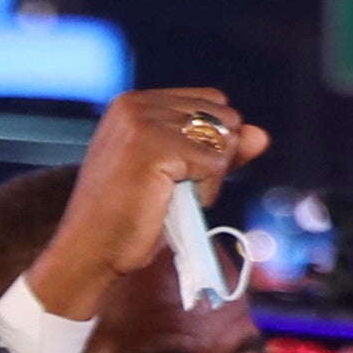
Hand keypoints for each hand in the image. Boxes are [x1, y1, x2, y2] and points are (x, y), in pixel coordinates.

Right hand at [23, 88, 272, 322]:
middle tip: (173, 188)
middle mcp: (136, 103)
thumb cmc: (133, 217)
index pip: (213, 102)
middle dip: (214, 159)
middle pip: (224, 119)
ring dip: (209, 179)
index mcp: (137, 103)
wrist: (92, 250)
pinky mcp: (154, 145)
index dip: (213, 142)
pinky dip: (205, 192)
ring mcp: (143, 121)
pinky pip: (216, 163)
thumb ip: (221, 150)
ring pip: (223, 141)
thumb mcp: (183, 176)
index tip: (179, 171)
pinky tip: (170, 202)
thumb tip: (261, 133)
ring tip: (169, 196)